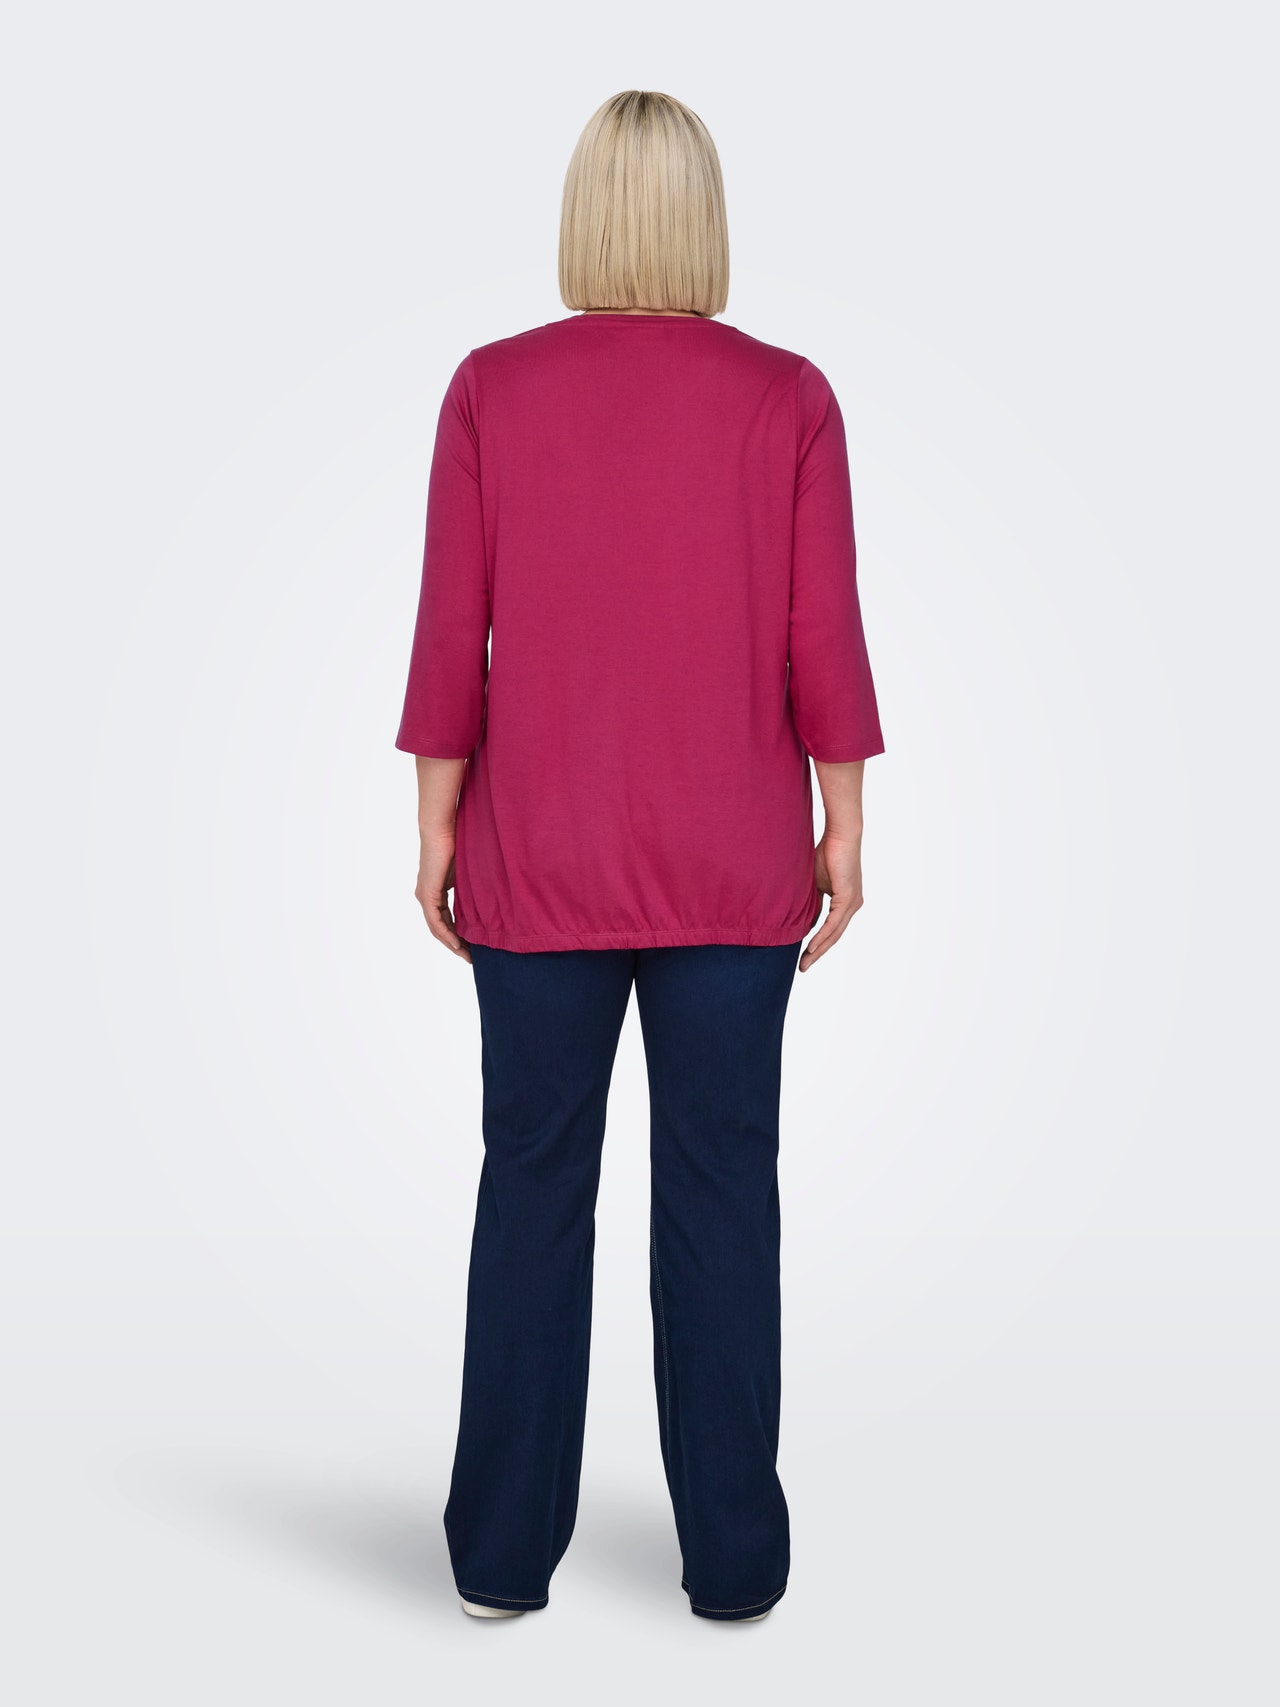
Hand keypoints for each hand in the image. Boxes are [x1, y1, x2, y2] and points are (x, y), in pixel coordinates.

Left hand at [415, 828, 471, 962]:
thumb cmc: (456, 842)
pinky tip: (457, 944)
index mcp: (435, 891)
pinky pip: (436, 921)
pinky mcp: (426, 894)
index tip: (473, 946)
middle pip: (440, 929)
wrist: (442, 829)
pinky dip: (446, 934)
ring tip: (467, 956)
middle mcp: (426, 896)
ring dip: (452, 944)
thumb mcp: (467, 870)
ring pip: (437, 928)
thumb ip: (472, 885)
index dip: (458, 935)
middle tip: (471, 958)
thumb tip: (490, 894)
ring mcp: (425, 896)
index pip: (446, 920)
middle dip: (456, 945)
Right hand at [799, 829, 863, 971]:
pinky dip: (822, 936)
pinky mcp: (849, 898)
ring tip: (805, 962)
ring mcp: (852, 902)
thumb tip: (804, 917)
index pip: (831, 929)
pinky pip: (834, 923)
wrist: (840, 835)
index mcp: (846, 902)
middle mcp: (853, 905)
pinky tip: (812, 947)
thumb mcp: (815, 883)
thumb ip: (812, 900)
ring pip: (834, 933)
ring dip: (819, 950)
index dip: (818, 944)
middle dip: (817, 953)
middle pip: (834, 936)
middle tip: (803, 967)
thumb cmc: (827, 852)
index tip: (804, 956)